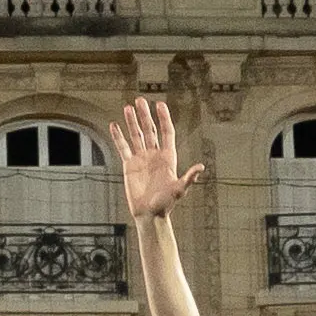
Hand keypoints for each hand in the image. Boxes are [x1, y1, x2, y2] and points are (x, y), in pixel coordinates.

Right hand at [109, 94, 189, 227]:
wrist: (149, 215)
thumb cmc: (166, 204)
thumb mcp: (179, 190)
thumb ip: (189, 178)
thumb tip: (200, 167)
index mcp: (168, 157)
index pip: (166, 132)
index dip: (163, 118)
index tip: (159, 105)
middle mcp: (154, 155)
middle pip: (150, 130)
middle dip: (145, 115)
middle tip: (140, 100)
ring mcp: (141, 158)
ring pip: (136, 135)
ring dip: (132, 122)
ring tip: (128, 107)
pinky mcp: (129, 165)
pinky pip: (123, 147)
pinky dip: (118, 136)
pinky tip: (114, 125)